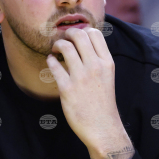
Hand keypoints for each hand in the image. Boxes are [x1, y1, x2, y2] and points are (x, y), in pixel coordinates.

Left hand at [47, 27, 132, 158]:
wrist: (103, 127)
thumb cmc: (103, 103)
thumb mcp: (108, 77)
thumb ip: (99, 60)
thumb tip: (85, 44)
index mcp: (107, 63)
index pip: (95, 33)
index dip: (83, 31)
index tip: (76, 37)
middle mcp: (95, 66)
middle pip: (79, 35)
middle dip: (67, 34)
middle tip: (63, 40)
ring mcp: (81, 77)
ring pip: (65, 47)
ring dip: (57, 45)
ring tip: (55, 51)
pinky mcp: (67, 88)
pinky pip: (54, 65)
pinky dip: (50, 60)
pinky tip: (52, 62)